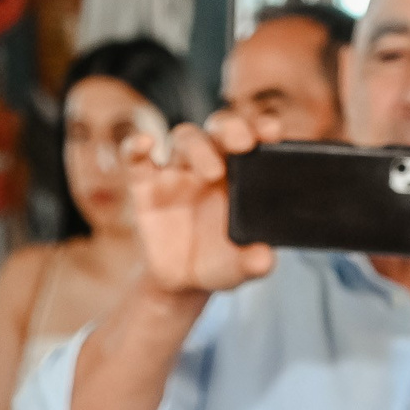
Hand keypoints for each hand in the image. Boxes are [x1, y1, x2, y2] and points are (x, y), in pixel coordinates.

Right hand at [127, 114, 279, 299]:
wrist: (181, 282)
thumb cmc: (217, 262)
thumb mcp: (239, 266)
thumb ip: (253, 262)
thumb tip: (264, 258)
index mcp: (240, 174)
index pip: (252, 139)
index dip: (261, 127)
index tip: (273, 131)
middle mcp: (209, 163)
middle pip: (218, 129)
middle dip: (232, 128)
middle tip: (245, 143)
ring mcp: (175, 172)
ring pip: (185, 138)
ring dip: (198, 147)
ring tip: (213, 172)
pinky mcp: (144, 186)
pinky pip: (136, 159)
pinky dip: (136, 147)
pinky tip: (144, 144)